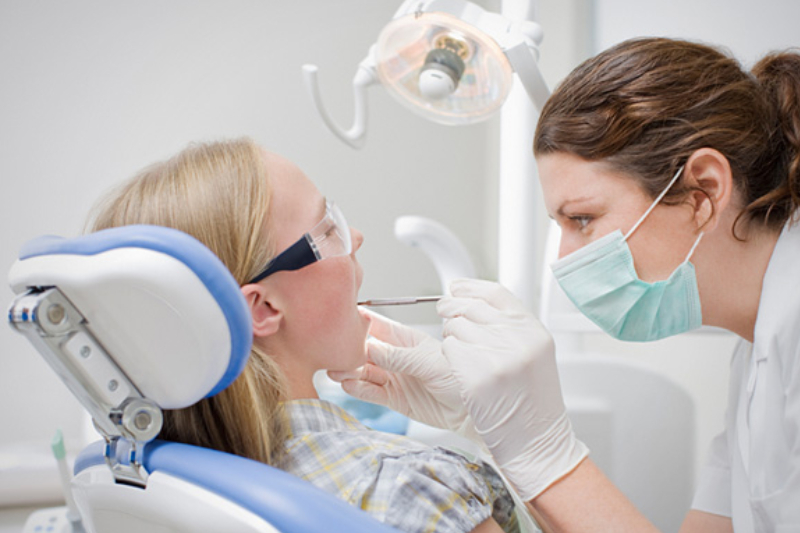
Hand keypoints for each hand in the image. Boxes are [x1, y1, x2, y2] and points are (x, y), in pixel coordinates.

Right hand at [328, 309, 473, 434]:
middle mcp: (397, 357)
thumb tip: (371, 348)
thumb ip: (399, 358)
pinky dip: (358, 389)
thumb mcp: (428, 363)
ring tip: (336, 371)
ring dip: (350, 370)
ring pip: (364, 371)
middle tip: (334, 353)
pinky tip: (348, 385)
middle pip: (366, 350)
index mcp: (407, 340)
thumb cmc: (458, 378)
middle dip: (349, 351)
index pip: (378, 327)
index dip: (360, 323)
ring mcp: (394, 378)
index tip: (341, 320)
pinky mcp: (394, 399)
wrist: (470, 410)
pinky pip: (371, 392)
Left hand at [438, 279, 588, 500]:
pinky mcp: (476, 377)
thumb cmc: (532, 399)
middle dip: (452, 310)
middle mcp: (517, 339)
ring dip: (452, 338)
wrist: (536, 439)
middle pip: (469, 307)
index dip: (470, 287)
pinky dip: (449, 356)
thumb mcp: (533, 352)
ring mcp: (496, 357)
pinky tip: (462, 370)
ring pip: (454, 327)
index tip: (455, 287)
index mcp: (532, 329)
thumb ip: (509, 325)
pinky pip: (448, 349)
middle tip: (446, 315)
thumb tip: (471, 299)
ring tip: (466, 357)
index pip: (495, 292)